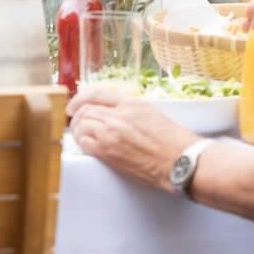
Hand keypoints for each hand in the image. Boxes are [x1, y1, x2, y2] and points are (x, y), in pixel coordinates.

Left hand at [67, 85, 196, 190]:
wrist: (179, 160)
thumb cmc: (171, 139)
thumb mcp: (150, 112)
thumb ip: (128, 108)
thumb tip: (109, 111)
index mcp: (130, 103)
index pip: (95, 93)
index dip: (79, 99)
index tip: (74, 106)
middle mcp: (118, 116)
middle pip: (85, 110)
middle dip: (77, 117)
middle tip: (77, 124)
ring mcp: (111, 134)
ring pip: (81, 126)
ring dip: (78, 131)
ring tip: (81, 136)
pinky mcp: (108, 153)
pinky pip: (84, 144)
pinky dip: (82, 143)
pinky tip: (87, 146)